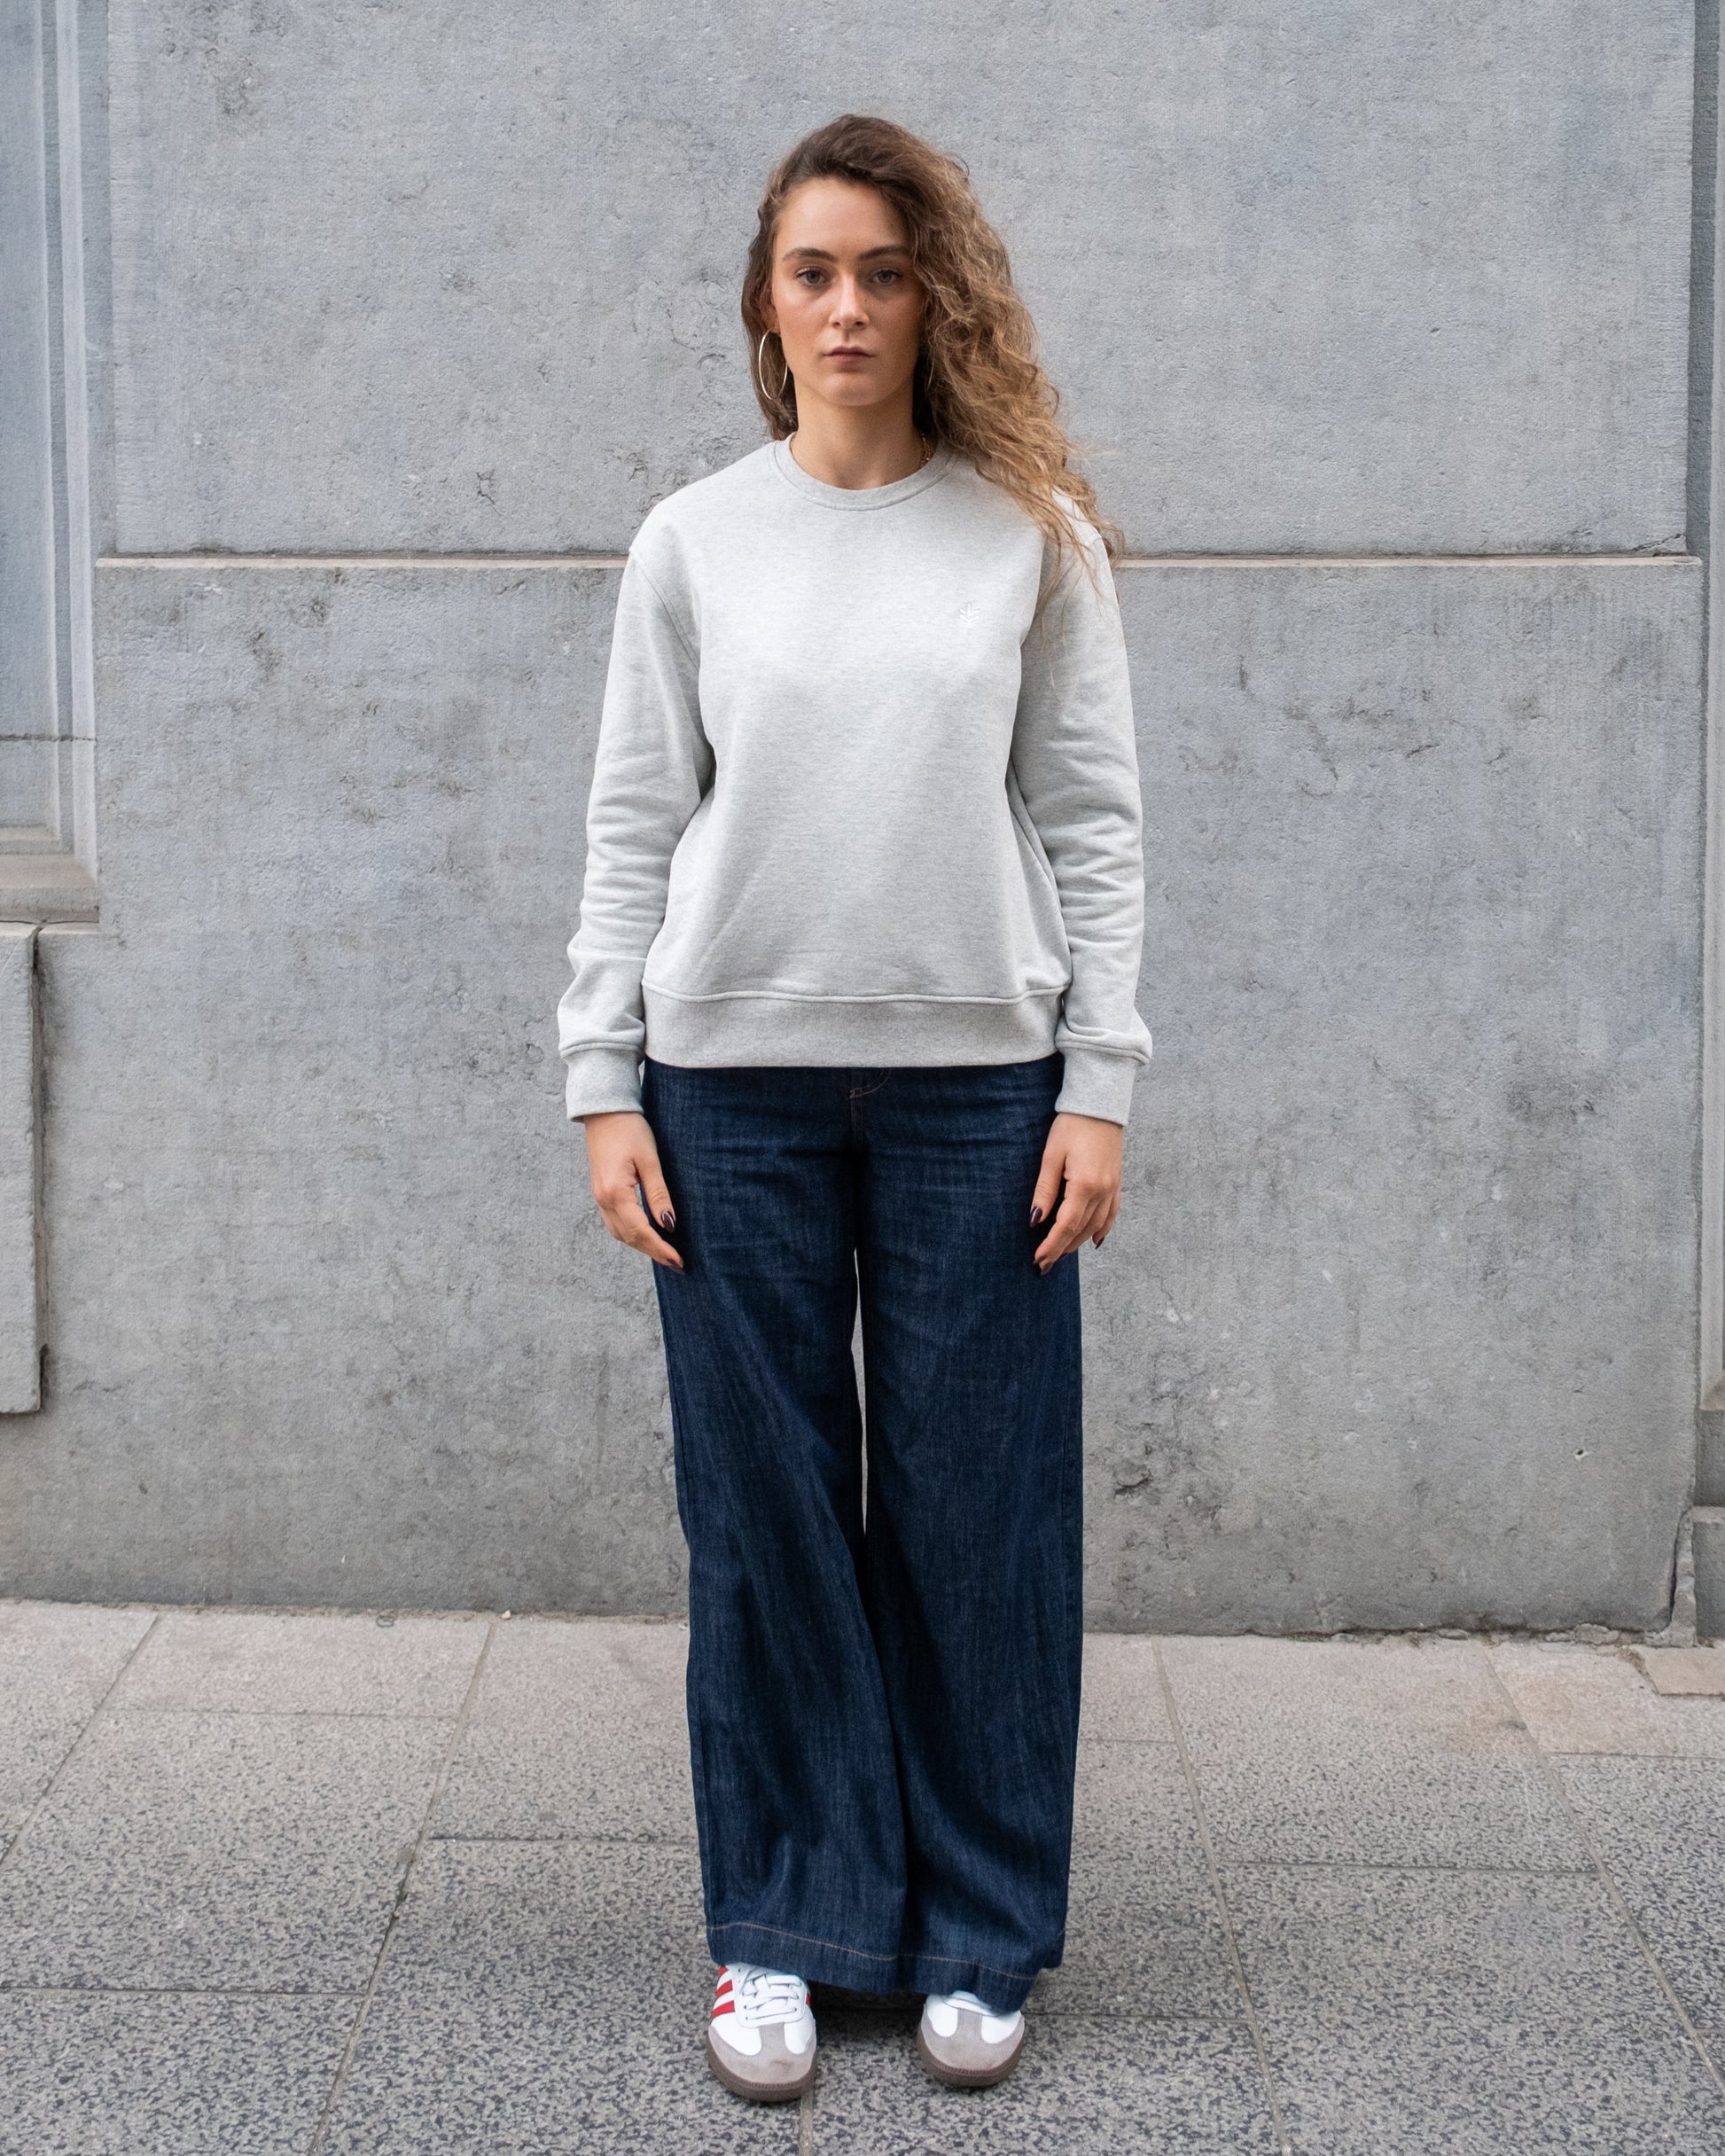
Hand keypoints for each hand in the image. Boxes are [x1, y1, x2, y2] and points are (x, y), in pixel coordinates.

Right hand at [580, 1110, 683, 1271]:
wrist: (604, 1112)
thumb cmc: (630, 1130)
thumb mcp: (650, 1160)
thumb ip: (659, 1194)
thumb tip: (669, 1224)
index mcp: (615, 1193)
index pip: (641, 1231)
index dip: (661, 1249)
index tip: (679, 1262)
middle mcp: (603, 1200)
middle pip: (629, 1237)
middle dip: (653, 1252)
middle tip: (677, 1264)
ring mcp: (599, 1197)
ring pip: (620, 1233)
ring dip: (641, 1245)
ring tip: (665, 1253)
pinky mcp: (600, 1192)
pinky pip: (615, 1222)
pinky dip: (631, 1233)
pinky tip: (646, 1234)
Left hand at [1030, 1112, 1122, 1272]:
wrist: (1100, 1105)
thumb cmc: (1072, 1126)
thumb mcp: (1052, 1156)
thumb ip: (1045, 1190)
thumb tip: (1035, 1220)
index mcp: (1085, 1185)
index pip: (1066, 1225)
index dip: (1051, 1245)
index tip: (1038, 1259)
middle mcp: (1103, 1191)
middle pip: (1081, 1230)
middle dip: (1062, 1249)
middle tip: (1044, 1264)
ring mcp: (1114, 1188)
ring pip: (1096, 1226)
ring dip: (1078, 1242)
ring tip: (1061, 1254)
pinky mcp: (1117, 1183)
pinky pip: (1112, 1215)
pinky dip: (1102, 1230)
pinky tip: (1094, 1241)